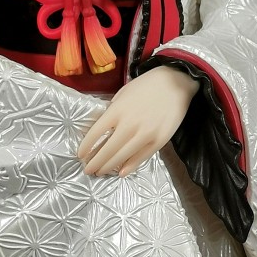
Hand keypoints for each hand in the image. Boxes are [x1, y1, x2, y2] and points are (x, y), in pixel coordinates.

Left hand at [77, 65, 198, 177]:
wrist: (175, 83)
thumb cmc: (147, 86)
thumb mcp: (123, 93)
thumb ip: (113, 111)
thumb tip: (103, 129)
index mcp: (117, 110)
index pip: (95, 133)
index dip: (86, 146)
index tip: (80, 154)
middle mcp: (129, 125)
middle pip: (107, 149)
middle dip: (95, 162)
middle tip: (88, 170)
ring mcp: (145, 134)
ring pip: (122, 157)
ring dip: (108, 167)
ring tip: (100, 172)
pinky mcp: (159, 141)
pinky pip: (141, 157)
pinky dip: (129, 166)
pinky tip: (120, 172)